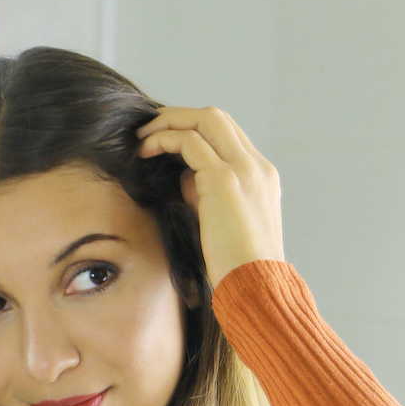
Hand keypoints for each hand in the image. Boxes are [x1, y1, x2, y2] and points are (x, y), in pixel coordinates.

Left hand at [136, 106, 282, 283]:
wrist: (257, 288)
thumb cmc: (238, 268)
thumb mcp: (222, 222)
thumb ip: (206, 195)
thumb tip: (182, 178)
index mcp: (263, 178)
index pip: (228, 135)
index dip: (195, 131)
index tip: (167, 142)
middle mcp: (258, 167)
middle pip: (217, 118)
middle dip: (178, 116)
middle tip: (148, 130)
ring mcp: (244, 170)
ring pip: (204, 119)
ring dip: (168, 122)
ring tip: (142, 138)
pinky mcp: (224, 180)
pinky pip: (188, 141)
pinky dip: (163, 140)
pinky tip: (145, 152)